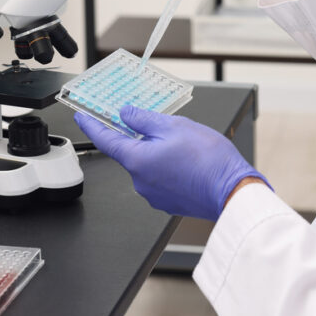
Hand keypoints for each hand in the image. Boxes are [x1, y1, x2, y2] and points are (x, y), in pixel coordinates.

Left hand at [74, 104, 268, 221]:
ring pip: (147, 165)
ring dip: (158, 152)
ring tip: (185, 145)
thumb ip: (144, 118)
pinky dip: (168, 166)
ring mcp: (154, 194)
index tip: (82, 117)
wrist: (234, 191)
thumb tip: (126, 114)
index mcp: (137, 160)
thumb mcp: (174, 126)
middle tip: (163, 126)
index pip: (105, 140)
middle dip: (142, 137)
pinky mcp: (168, 201)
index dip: (91, 126)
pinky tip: (187, 160)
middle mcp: (140, 181)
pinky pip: (160, 177)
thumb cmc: (209, 160)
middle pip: (130, 152)